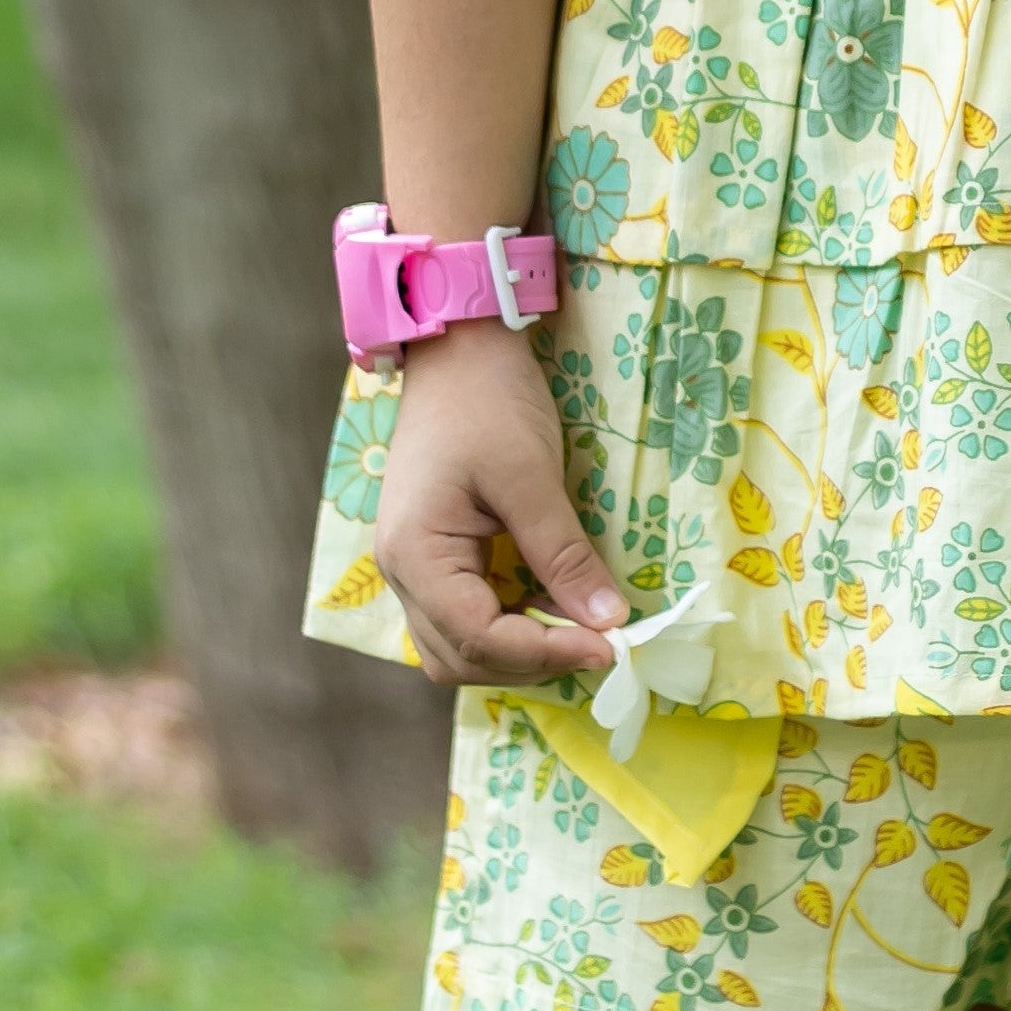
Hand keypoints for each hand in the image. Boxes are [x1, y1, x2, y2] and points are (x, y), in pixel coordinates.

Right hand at [374, 320, 628, 684]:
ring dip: (516, 653)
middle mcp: (401, 571)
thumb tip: (607, 622)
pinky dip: (506, 630)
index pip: (478, 636)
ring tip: (577, 632)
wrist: (458, 348)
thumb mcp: (531, 477)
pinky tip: (550, 612)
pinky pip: (461, 619)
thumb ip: (564, 556)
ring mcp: (412, 566)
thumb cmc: (489, 401)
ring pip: (456, 648)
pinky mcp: (432, 557)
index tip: (609, 646)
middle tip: (598, 642)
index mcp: (416, 552)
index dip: (546, 653)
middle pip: (460, 657)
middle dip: (530, 662)